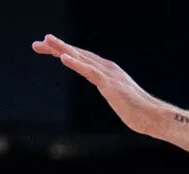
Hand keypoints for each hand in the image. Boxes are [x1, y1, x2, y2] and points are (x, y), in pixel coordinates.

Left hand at [32, 35, 166, 135]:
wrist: (152, 116)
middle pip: (77, 54)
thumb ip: (110, 89)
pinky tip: (63, 57)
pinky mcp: (109, 84)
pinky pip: (89, 71)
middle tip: (37, 43)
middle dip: (56, 47)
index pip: (80, 58)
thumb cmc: (137, 110)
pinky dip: (76, 63)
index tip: (45, 48)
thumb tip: (108, 91)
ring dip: (62, 49)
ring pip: (81, 58)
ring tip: (46, 41)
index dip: (62, 51)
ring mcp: (108, 74)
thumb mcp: (118, 97)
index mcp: (106, 70)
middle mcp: (106, 67)